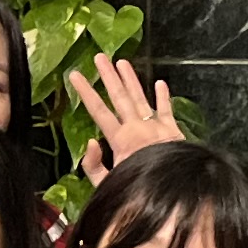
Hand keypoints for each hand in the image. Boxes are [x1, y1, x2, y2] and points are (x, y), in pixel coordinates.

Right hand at [65, 56, 179, 186]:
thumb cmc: (139, 189)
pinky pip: (167, 109)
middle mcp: (137, 127)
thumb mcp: (107, 183)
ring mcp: (156, 126)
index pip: (98, 110)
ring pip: (140, 97)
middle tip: (100, 57)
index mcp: (120, 139)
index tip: (74, 75)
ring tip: (122, 62)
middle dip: (108, 75)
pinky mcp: (172, 129)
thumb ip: (94, 165)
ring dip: (131, 79)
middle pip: (119, 96)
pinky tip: (161, 83)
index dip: (85, 91)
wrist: (173, 190)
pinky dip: (164, 96)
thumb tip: (90, 142)